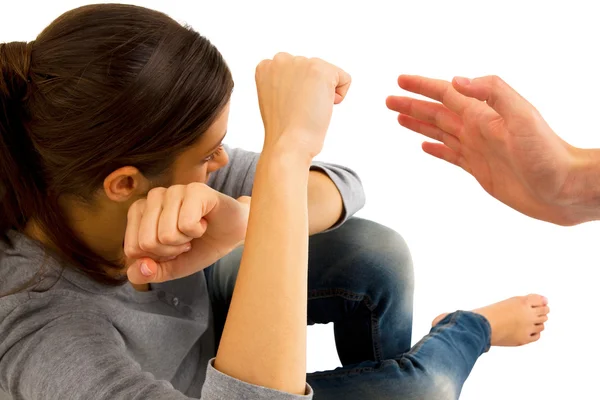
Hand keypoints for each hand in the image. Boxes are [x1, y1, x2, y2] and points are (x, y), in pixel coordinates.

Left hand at [124, 183, 249, 283]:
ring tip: (195, 230)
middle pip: (147, 243)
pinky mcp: (195, 190)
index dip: (157, 258)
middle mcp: (153, 197)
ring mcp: (174, 190)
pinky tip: (204, 222)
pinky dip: (198, 231)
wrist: (234, 234)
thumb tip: (137, 270)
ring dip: (186, 241)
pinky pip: (185, 224)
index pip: (132, 249)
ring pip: (165, 234)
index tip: (173, 248)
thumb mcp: (173, 266)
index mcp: (140, 212)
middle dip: (171, 251)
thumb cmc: (201, 245)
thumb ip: (151, 272)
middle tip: (186, 240)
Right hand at [255, 52, 350, 159]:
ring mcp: (301, 63)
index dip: (297, 92)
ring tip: (308, 109)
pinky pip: (344, 78)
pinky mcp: (320, 70)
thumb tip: (303, 81)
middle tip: (299, 110)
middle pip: (312, 70)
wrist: (287, 143)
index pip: (296, 71)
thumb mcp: (274, 99)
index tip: (289, 107)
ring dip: (324, 93)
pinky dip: (340, 95)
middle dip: (311, 90)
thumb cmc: (283, 130)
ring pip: (327, 74)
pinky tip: (323, 106)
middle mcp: (281, 59)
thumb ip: (284, 82)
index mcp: (266, 66)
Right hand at [386, 75, 577, 224]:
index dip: (423, 87)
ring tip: (400, 117)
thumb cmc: (548, 153)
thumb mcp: (523, 115)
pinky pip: (450, 155)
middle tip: (390, 100)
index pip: (446, 95)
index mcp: (483, 114)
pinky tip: (425, 145)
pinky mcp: (479, 169)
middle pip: (437, 112)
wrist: (563, 188)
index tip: (401, 81)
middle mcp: (477, 129)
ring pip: (439, 131)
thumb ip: (492, 92)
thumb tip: (458, 81)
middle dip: (412, 105)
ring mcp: (477, 149)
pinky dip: (435, 149)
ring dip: (419, 123)